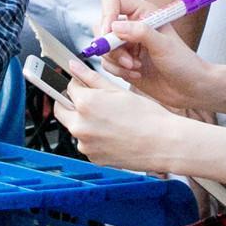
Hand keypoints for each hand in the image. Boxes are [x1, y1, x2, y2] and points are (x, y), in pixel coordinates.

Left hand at [50, 77, 188, 175]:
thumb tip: (74, 67)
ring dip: (85, 122)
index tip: (86, 85)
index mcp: (85, 104)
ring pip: (75, 127)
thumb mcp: (118, 90)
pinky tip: (113, 134)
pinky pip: (87, 144)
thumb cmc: (147, 117)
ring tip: (111, 120)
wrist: (163, 143)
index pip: (69, 87)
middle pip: (63, 109)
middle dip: (71, 103)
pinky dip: (95, 138)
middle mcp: (80, 126)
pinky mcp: (93, 158)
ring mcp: (85, 145)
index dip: (79, 84)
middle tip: (91, 102)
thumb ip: (91, 78)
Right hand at [94, 0, 214, 110]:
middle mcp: (132, 26)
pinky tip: (136, 74)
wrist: (190, 89)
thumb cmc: (184, 63)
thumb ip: (140, 32)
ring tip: (136, 67)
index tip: (109, 33)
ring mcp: (127, 45)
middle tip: (128, 59)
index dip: (107, 15)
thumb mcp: (164, 45)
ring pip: (103, 48)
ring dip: (117, 61)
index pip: (113, 1)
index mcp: (143, 13)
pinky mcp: (123, 63)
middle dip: (111, 46)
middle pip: (102, 27)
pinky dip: (118, 71)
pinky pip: (107, 64)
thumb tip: (114, 26)